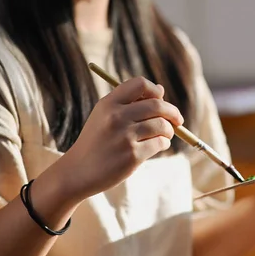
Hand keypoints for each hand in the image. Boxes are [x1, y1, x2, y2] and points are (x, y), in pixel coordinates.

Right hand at [57, 76, 183, 201]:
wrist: (78, 171)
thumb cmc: (96, 141)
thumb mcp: (104, 115)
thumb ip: (129, 102)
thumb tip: (160, 90)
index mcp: (108, 104)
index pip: (140, 84)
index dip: (155, 90)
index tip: (161, 99)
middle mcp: (116, 117)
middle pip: (158, 105)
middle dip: (172, 112)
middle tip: (177, 120)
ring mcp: (125, 136)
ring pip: (162, 125)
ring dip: (169, 130)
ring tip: (165, 135)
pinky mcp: (132, 155)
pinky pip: (160, 143)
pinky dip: (164, 144)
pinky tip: (158, 146)